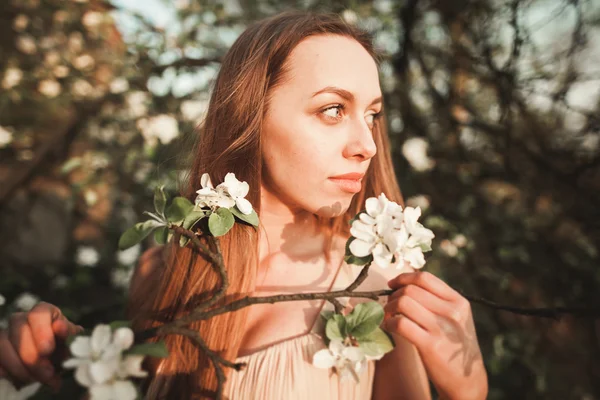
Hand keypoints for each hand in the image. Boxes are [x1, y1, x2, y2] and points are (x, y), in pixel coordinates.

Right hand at [0, 302, 82, 390]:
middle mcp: (21, 319)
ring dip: (20, 368)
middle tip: (47, 373)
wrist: (51, 359)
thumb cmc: (61, 346)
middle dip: (32, 357)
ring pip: (3, 347)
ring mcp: (6, 334)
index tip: (48, 350)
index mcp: (43, 312)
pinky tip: (24, 381)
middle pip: (19, 332)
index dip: (42, 331)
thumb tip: (61, 328)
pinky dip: (8, 373)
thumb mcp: (69, 341)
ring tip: (39, 380)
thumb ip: (68, 335)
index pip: (39, 314)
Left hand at [383, 271, 487, 399]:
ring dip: (388, 308)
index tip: (392, 284)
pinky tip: (388, 328)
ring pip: (403, 303)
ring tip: (387, 316)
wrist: (467, 380)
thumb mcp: (457, 319)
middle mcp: (452, 312)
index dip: (403, 278)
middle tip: (388, 306)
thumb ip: (438, 301)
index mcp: (459, 302)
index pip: (425, 278)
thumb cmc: (455, 346)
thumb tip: (405, 285)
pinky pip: (400, 323)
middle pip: (411, 290)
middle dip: (393, 296)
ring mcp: (441, 328)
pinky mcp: (430, 345)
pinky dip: (389, 323)